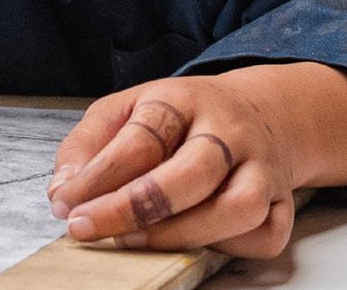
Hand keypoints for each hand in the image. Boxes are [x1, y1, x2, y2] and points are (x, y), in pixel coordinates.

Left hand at [51, 61, 346, 256]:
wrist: (258, 115)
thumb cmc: (179, 118)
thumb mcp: (127, 110)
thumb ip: (90, 144)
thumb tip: (63, 191)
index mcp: (181, 98)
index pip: (142, 138)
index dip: (99, 175)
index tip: (66, 204)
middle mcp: (227, 131)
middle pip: (191, 173)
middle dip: (134, 208)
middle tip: (88, 228)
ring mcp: (262, 168)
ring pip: (236, 210)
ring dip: (180, 235)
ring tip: (131, 241)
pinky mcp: (284, 204)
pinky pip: (262, 236)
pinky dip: (227, 248)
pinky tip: (190, 242)